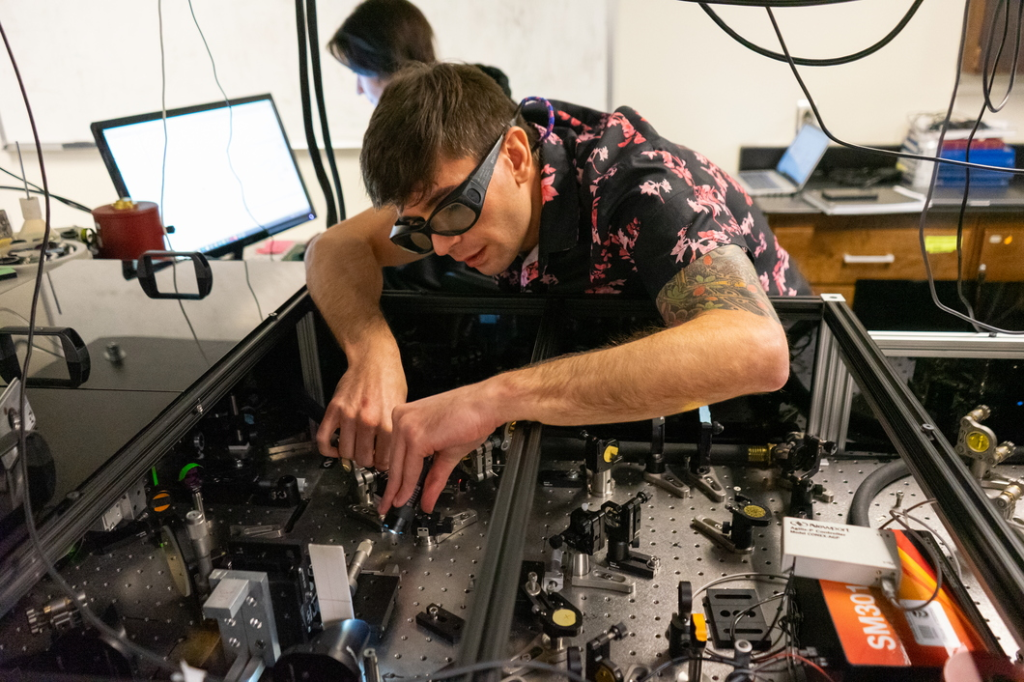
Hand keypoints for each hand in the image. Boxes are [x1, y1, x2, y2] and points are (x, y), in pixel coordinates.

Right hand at [317, 356, 407, 470]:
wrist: (374, 359)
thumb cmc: (389, 380)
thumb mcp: (400, 408)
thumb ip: (394, 432)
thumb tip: (390, 455)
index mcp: (387, 422)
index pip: (384, 459)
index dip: (384, 464)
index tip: (382, 463)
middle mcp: (367, 420)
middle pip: (363, 459)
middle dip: (367, 461)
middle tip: (369, 456)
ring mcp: (348, 416)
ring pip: (345, 452)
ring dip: (350, 455)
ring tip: (356, 449)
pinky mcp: (334, 409)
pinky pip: (324, 439)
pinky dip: (327, 449)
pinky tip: (335, 448)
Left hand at [380, 383, 502, 513]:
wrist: (487, 404)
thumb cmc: (472, 417)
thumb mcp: (448, 451)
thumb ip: (435, 476)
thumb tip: (427, 498)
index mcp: (406, 417)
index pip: (396, 453)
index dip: (394, 476)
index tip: (391, 492)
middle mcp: (402, 418)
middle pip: (394, 461)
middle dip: (392, 488)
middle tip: (387, 505)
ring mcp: (408, 426)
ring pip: (399, 466)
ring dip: (399, 490)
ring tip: (396, 506)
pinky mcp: (417, 436)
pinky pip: (411, 468)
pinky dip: (410, 486)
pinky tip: (408, 497)